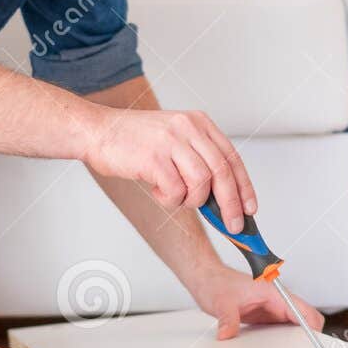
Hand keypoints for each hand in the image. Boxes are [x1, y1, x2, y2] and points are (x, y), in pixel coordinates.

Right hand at [81, 105, 256, 230]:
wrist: (97, 131)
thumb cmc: (133, 141)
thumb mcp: (173, 138)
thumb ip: (197, 160)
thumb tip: (222, 200)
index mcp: (198, 122)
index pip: (232, 157)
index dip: (244, 186)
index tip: (250, 209)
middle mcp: (189, 128)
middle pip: (223, 173)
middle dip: (231, 205)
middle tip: (233, 225)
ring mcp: (172, 142)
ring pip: (201, 184)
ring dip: (190, 200)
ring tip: (173, 195)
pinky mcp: (155, 158)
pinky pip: (176, 191)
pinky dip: (169, 199)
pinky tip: (156, 189)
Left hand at [191, 263, 325, 340]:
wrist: (208, 279)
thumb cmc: (216, 283)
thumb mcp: (221, 303)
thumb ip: (226, 319)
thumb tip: (227, 336)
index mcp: (273, 291)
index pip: (302, 309)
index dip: (311, 327)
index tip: (313, 343)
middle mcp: (277, 299)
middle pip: (306, 318)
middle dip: (309, 336)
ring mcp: (273, 308)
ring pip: (297, 324)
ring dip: (298, 339)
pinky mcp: (267, 315)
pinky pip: (284, 328)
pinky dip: (286, 340)